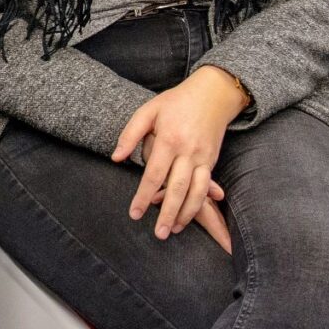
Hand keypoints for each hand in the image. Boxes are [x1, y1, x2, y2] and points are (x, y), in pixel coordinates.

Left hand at [114, 66, 246, 244]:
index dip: (144, 195)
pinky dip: (199, 204)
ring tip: (173, 231)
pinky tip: (188, 217)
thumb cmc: (176, 102)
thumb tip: (116, 158)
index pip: (154, 173)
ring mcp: (203, 157)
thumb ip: (130, 135)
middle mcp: (188, 151)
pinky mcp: (212, 161)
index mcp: (169, 139)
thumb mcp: (149, 111)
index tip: (135, 213)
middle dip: (168, 213)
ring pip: (196, 192)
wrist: (213, 94)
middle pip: (177, 188)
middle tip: (159, 234)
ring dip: (186, 214)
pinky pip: (206, 187)